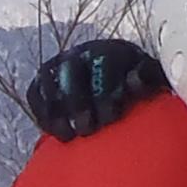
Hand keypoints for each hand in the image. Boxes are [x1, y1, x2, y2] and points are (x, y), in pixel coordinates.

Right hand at [25, 37, 167, 141]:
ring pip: (49, 81)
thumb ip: (148, 79)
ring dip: (56, 110)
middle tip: (86, 129)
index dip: (104, 92)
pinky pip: (35, 94)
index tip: (110, 118)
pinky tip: (54, 132)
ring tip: (67, 136)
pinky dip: (42, 113)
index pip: (103, 64)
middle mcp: (82, 52)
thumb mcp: (152, 81)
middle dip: (77, 102)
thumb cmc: (138, 86)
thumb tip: (135, 79)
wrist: (116, 81)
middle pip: (72, 71)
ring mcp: (59, 64)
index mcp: (112, 50)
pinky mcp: (42, 79)